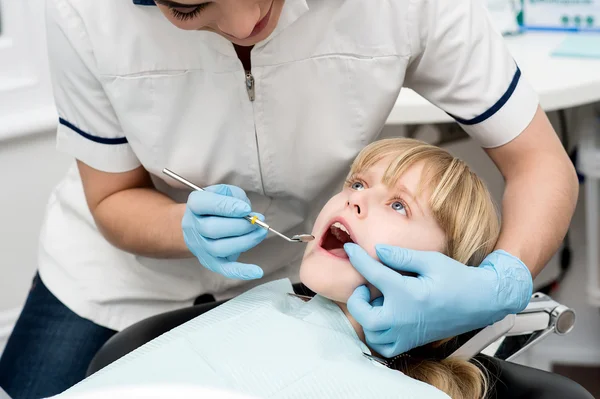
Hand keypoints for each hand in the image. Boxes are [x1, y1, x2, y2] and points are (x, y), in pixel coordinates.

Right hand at [182, 185, 267, 279]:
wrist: (201, 224)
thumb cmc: (217, 207)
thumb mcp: (223, 192)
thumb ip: (233, 195)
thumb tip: (246, 210)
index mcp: (195, 205)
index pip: (205, 204)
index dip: (227, 206)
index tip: (246, 209)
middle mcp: (194, 227)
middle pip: (211, 229)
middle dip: (239, 225)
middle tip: (258, 221)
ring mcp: (201, 246)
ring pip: (219, 248)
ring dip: (245, 241)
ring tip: (260, 232)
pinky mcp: (211, 261)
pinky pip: (224, 269)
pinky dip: (241, 271)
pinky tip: (257, 272)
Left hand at [344, 243, 532, 356]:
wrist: (481, 302)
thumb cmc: (458, 279)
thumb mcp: (431, 260)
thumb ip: (402, 256)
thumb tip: (378, 251)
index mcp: (408, 294)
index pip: (373, 274)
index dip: (358, 259)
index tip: (351, 250)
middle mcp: (404, 319)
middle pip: (363, 314)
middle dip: (357, 299)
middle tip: (364, 286)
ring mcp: (407, 334)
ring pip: (371, 333)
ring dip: (366, 316)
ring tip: (376, 301)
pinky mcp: (411, 342)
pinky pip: (383, 346)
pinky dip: (376, 334)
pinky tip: (383, 317)